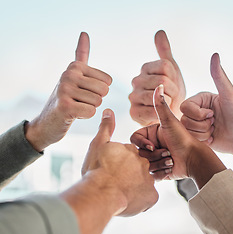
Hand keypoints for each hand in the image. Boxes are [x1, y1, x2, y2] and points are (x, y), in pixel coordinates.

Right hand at [25, 32, 111, 151]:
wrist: (47, 122)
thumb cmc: (66, 98)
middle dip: (95, 100)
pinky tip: (72, 114)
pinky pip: (91, 111)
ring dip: (88, 108)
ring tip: (74, 106)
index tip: (82, 92)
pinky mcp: (65, 106)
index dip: (98, 91)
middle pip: (104, 90)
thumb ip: (81, 55)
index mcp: (75, 66)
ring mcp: (65, 89)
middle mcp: (68, 74)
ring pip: (98, 102)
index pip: (108, 81)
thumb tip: (84, 33)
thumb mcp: (74, 75)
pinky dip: (84, 116)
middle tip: (79, 101)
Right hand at [82, 109, 157, 216]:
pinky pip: (150, 197)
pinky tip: (131, 200)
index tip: (117, 168)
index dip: (125, 161)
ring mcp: (150, 180)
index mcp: (132, 151)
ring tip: (128, 190)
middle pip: (142, 167)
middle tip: (123, 180)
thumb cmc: (97, 170)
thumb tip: (108, 110)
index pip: (133, 154)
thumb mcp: (98, 145)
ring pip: (147, 182)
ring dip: (140, 185)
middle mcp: (144, 163)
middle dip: (135, 172)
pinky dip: (142, 199)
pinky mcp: (152, 196)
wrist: (100, 194)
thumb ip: (106, 128)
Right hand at [129, 30, 185, 125]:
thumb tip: (159, 32)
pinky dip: (161, 113)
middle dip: (174, 91)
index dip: (175, 78)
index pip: (166, 66)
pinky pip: (152, 110)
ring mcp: (133, 97)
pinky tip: (161, 112)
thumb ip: (165, 52)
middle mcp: (136, 80)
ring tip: (167, 105)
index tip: (174, 85)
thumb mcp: (171, 70)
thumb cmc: (171, 91)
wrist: (168, 114)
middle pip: (163, 81)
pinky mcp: (134, 112)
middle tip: (173, 98)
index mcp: (146, 68)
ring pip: (158, 95)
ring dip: (169, 103)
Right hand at [131, 85, 225, 185]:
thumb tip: (159, 85)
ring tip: (171, 159)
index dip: (141, 144)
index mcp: (150, 134)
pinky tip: (172, 167)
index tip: (152, 146)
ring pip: (144, 165)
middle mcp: (151, 146)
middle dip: (154, 155)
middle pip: (138, 154)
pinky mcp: (159, 172)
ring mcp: (154, 159)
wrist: (195, 158)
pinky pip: (151, 175)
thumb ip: (161, 105)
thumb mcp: (170, 121)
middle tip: (168, 152)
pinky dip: (162, 173)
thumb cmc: (183, 139)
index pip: (134, 139)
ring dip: (159, 164)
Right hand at [180, 53, 232, 156]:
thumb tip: (215, 54)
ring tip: (215, 130)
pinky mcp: (198, 136)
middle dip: (201, 124)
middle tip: (215, 123)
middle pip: (184, 119)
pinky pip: (191, 139)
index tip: (212, 114)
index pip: (185, 106)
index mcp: (201, 99)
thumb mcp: (229, 94)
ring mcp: (197, 124)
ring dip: (203, 133)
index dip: (197, 113)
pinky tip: (214, 137)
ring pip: (187, 130)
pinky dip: (204, 140)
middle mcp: (197, 111)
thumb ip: (218, 75)